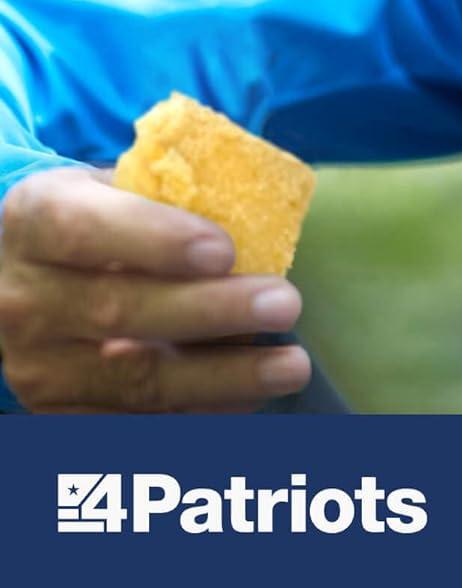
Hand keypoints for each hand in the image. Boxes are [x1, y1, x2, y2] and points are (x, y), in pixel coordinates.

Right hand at [0, 166, 310, 411]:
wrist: (27, 272)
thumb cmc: (100, 217)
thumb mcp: (117, 185)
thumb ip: (172, 193)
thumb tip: (263, 210)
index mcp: (35, 221)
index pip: (87, 231)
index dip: (156, 241)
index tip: (225, 251)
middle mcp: (24, 297)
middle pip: (120, 311)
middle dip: (212, 311)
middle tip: (285, 305)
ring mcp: (34, 363)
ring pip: (134, 378)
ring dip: (222, 376)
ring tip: (290, 366)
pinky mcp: (54, 411)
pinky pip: (133, 421)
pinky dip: (199, 413)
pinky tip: (253, 398)